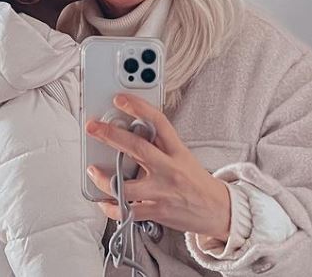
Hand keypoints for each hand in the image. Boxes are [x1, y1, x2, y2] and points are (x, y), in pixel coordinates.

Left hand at [86, 94, 230, 240]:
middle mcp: (169, 169)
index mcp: (177, 151)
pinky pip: (128, 211)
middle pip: (137, 149)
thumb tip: (132, 129)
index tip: (120, 100)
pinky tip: (104, 201)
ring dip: (103, 178)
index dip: (138, 107)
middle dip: (111, 136)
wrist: (219, 210)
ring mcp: (162, 192)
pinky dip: (111, 207)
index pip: (158, 122)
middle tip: (93, 127)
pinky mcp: (158, 212)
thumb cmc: (196, 181)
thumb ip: (160, 144)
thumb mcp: (183, 155)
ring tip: (92, 170)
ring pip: (126, 186)